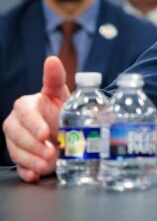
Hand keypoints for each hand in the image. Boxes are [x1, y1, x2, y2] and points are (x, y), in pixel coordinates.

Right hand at [2, 56, 69, 181]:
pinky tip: (35, 175)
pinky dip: (26, 172)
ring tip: (47, 165)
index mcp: (25, 106)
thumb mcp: (59, 93)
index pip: (24, 114)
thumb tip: (52, 59)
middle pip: (17, 135)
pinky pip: (18, 166)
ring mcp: (16, 142)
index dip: (34, 124)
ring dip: (31, 160)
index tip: (46, 133)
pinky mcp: (20, 157)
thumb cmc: (59, 108)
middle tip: (52, 153)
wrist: (63, 127)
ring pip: (16, 152)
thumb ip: (54, 78)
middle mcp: (16, 123)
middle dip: (34, 145)